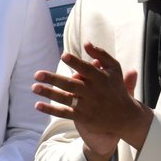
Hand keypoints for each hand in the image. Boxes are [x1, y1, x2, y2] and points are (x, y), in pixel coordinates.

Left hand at [33, 42, 150, 160]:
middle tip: (37, 74)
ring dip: (49, 93)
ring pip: (65, 98)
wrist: (127, 117)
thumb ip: (101, 55)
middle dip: (53, 79)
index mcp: (100, 78)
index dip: (75, 62)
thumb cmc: (116, 88)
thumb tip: (86, 43)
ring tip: (34, 87)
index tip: (63, 56)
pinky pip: (65, 113)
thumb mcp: (115, 70)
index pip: (86, 69)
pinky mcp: (83, 117)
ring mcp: (87, 105)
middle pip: (71, 85)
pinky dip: (51, 110)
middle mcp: (92, 92)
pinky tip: (38, 105)